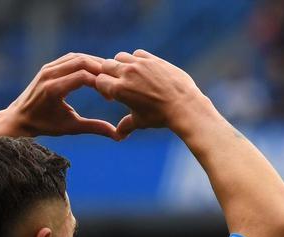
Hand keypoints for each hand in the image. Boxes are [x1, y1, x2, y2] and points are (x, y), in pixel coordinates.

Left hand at [2, 53, 120, 139]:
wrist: (20, 118)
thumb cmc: (45, 125)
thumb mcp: (70, 127)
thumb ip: (94, 127)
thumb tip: (117, 135)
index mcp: (53, 89)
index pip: (83, 76)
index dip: (101, 83)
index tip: (110, 96)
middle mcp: (49, 75)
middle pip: (82, 62)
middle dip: (100, 70)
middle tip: (114, 80)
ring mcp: (47, 68)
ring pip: (77, 57)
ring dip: (94, 63)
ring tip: (107, 75)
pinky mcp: (48, 66)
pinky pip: (70, 58)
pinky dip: (84, 61)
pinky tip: (95, 71)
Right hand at [94, 49, 209, 138]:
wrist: (184, 106)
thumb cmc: (160, 117)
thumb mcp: (140, 122)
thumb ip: (125, 125)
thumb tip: (118, 135)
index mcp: (119, 90)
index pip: (98, 80)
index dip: (102, 87)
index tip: (110, 94)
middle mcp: (127, 73)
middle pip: (106, 65)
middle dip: (108, 73)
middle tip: (116, 82)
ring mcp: (141, 64)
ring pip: (120, 56)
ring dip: (121, 64)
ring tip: (129, 75)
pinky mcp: (153, 59)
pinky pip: (137, 53)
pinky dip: (136, 59)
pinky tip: (142, 69)